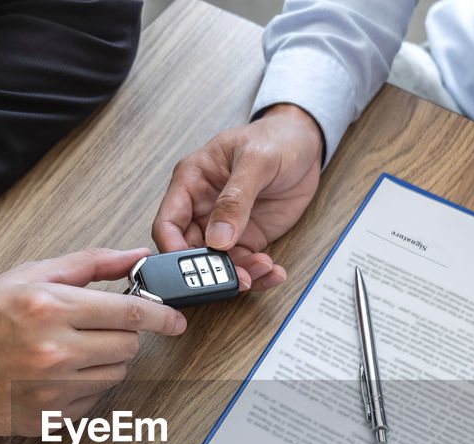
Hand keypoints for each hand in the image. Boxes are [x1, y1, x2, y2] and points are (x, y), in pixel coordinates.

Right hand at [0, 248, 186, 435]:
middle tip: (95, 329)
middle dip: (121, 336)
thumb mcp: (28, 276)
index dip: (161, 316)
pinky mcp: (48, 418)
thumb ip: (89, 265)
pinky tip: (53, 375)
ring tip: (66, 351)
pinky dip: (84, 388)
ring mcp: (51, 390)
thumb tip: (136, 257)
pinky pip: (93, 401)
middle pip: (128, 347)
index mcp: (49, 308)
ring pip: (115, 375)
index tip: (174, 320)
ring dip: (104, 362)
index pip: (131, 314)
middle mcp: (53, 351)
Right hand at [152, 103, 324, 289]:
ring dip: (238, 274)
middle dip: (209, 270)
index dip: (173, 249)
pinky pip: (244, 264)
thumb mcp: (256, 161)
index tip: (191, 267)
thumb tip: (218, 236)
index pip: (168, 222)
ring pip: (218, 264)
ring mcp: (225, 226)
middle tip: (233, 276)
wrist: (306, 143)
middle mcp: (202, 207)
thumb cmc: (276, 138)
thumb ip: (235, 198)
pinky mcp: (247, 237)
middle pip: (190, 251)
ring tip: (262, 268)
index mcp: (192, 181)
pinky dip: (258, 274)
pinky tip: (272, 271)